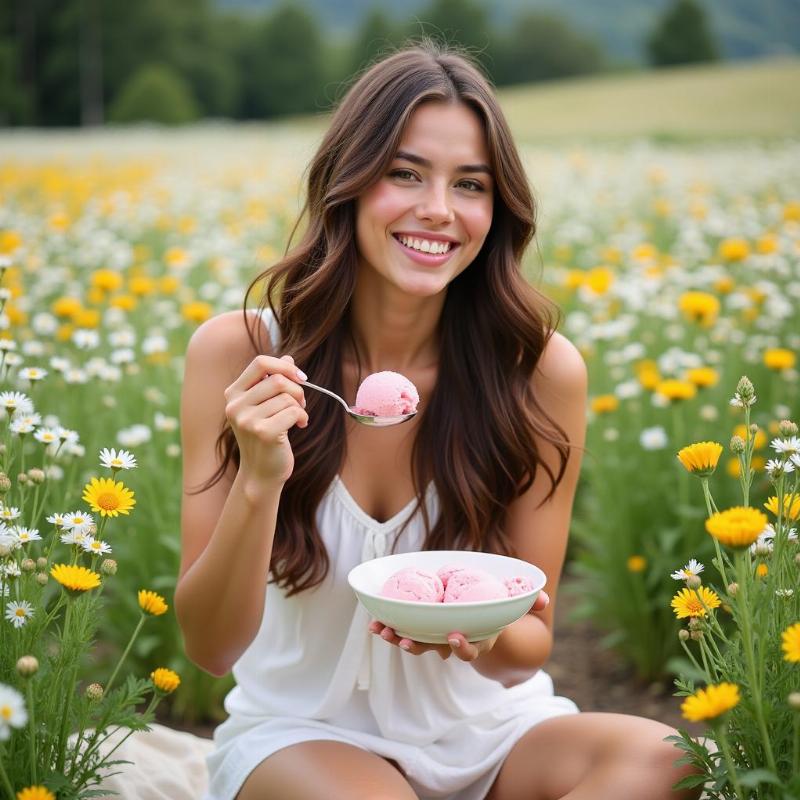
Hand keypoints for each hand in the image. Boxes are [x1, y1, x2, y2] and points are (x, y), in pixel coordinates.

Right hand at [223, 353, 307, 486]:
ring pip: (287, 397)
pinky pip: (293, 411)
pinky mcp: (263, 433)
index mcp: (233, 394)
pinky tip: (300, 426)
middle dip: (297, 389)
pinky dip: (302, 416)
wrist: (261, 473)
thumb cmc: (266, 436)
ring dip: (300, 406)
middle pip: (277, 379)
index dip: (285, 366)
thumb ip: (273, 381)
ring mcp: (246, 420)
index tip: (300, 377)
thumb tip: (288, 357)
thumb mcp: (266, 406)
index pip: (260, 363)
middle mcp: (235, 406)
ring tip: (298, 417)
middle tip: (301, 402)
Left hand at [369, 590, 548, 661]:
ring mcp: (436, 636)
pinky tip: (373, 621)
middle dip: (417, 646)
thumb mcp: (513, 605)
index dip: (462, 647)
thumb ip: (527, 601)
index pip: (471, 648)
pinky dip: (389, 626)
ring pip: (414, 641)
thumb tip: (544, 597)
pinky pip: (403, 629)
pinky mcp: (421, 627)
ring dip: (396, 638)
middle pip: (435, 649)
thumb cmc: (498, 609)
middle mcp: (455, 642)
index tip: (454, 638)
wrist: (482, 619)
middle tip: (403, 643)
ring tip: (379, 631)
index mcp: (478, 637)